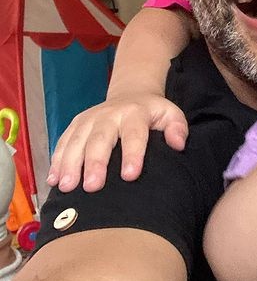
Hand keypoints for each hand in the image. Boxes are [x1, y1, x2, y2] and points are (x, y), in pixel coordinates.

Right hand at [47, 95, 187, 192]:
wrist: (131, 93)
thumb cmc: (153, 113)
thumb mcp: (170, 114)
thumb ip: (177, 127)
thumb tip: (178, 144)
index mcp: (135, 113)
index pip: (134, 134)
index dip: (132, 154)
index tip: (130, 176)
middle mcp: (109, 114)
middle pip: (100, 139)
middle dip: (95, 163)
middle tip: (92, 187)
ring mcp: (89, 118)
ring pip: (77, 141)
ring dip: (70, 164)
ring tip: (67, 187)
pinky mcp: (76, 124)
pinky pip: (63, 142)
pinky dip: (57, 160)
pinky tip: (53, 180)